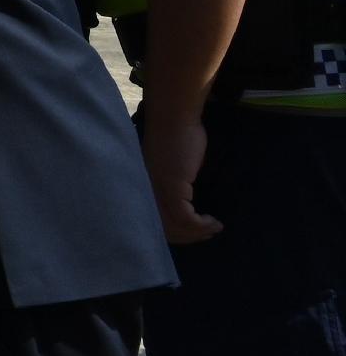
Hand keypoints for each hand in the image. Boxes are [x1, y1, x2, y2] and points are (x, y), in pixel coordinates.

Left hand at [142, 99, 221, 245]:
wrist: (175, 118)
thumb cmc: (175, 138)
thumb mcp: (170, 167)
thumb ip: (171, 185)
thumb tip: (184, 203)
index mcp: (142, 188)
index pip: (151, 222)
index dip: (173, 233)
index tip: (192, 234)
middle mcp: (146, 192)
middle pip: (162, 229)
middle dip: (186, 237)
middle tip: (205, 234)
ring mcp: (157, 190)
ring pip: (174, 226)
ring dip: (197, 233)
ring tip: (212, 228)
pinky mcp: (172, 187)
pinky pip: (186, 218)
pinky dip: (202, 225)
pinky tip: (213, 221)